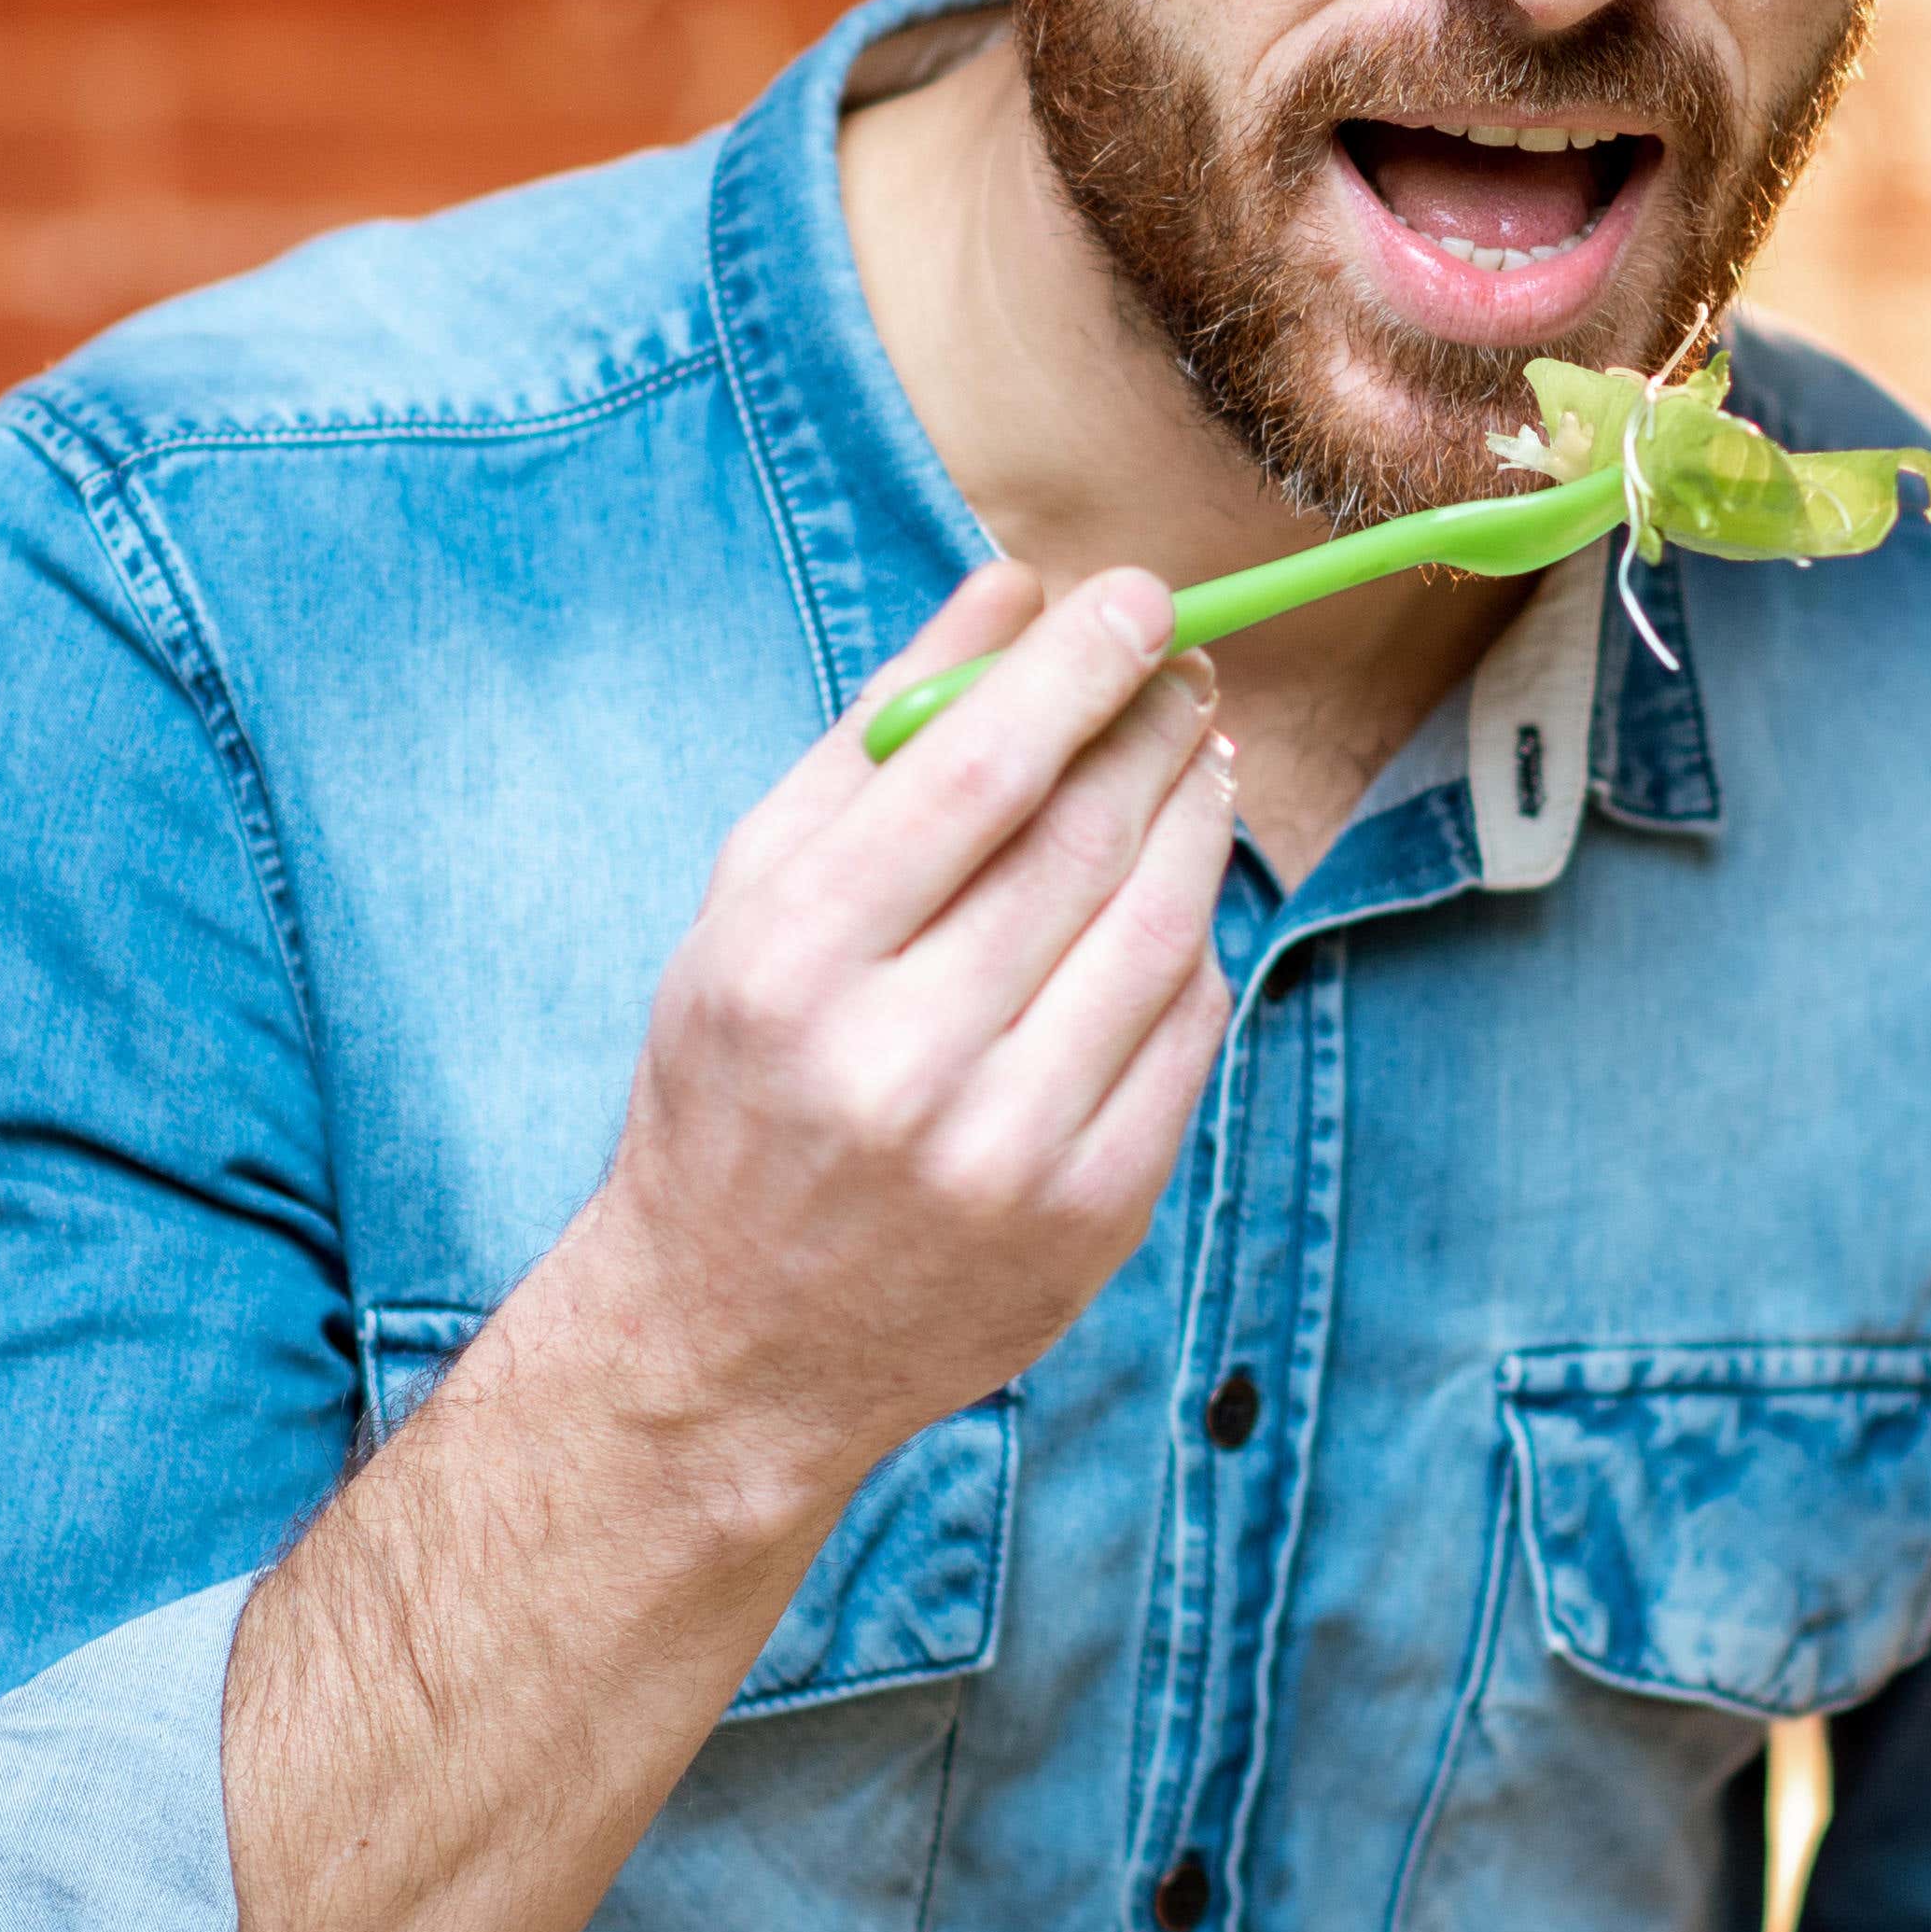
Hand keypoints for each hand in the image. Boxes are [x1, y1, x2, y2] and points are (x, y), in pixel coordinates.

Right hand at [531, 560, 1239, 1527]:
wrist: (731, 1342)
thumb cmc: (737, 1086)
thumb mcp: (751, 901)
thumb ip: (876, 738)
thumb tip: (1010, 589)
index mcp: (792, 964)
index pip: (980, 772)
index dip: (1079, 667)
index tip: (1138, 598)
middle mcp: (900, 1062)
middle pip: (1083, 840)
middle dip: (1153, 728)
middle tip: (1181, 669)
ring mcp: (1008, 1151)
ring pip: (1159, 929)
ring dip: (1199, 818)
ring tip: (1199, 758)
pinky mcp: (1091, 1217)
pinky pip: (1188, 1037)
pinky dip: (1194, 944)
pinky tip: (1175, 898)